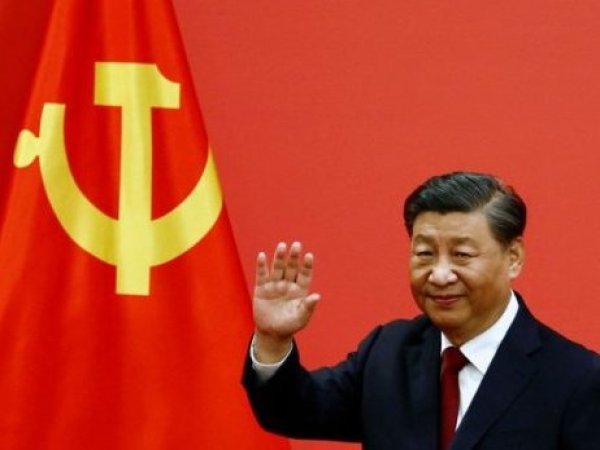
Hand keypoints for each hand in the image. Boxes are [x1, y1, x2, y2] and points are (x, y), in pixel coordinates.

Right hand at [253, 242, 319, 361]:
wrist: (272, 333)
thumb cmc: (289, 325)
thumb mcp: (301, 318)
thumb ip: (308, 307)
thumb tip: (317, 296)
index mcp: (300, 290)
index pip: (304, 275)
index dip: (307, 265)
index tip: (309, 255)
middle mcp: (288, 284)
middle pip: (291, 268)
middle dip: (294, 257)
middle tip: (296, 245)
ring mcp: (275, 285)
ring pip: (278, 268)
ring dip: (279, 257)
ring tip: (282, 246)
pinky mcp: (262, 288)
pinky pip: (262, 275)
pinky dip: (261, 265)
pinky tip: (262, 255)